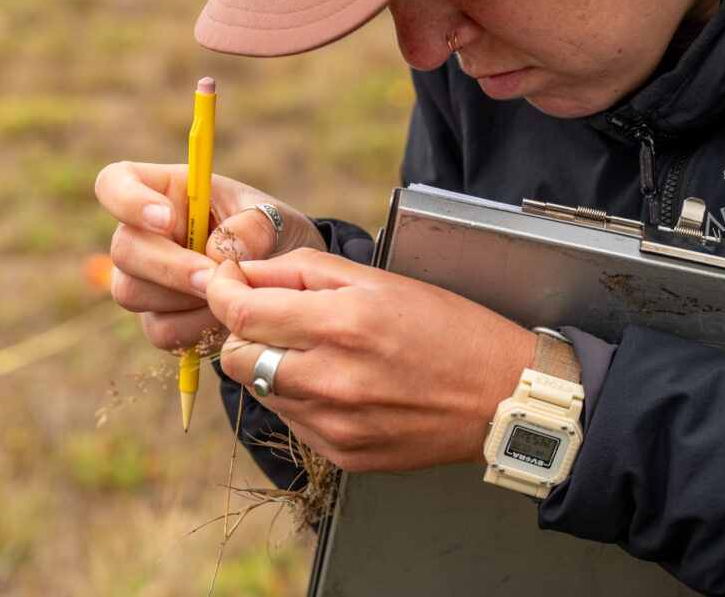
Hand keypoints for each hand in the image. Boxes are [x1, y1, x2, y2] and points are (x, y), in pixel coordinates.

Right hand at [93, 161, 326, 350]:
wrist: (283, 280)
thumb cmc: (269, 233)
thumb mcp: (272, 216)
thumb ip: (252, 225)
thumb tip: (218, 254)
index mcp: (163, 192)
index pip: (114, 183)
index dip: (128, 201)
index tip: (169, 219)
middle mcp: (142, 235)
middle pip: (123, 249)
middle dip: (169, 266)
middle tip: (212, 276)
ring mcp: (142, 280)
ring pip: (132, 293)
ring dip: (184, 299)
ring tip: (230, 294)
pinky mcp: (156, 319)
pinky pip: (160, 330)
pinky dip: (196, 328)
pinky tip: (225, 317)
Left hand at [206, 249, 536, 471]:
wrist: (502, 398)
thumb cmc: (448, 328)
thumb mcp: (378, 279)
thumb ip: (303, 272)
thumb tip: (245, 273)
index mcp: (342, 325)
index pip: (241, 313)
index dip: (221, 292)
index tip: (225, 282)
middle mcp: (331, 380)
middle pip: (238, 359)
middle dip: (244, 332)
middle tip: (272, 317)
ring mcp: (335, 424)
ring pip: (261, 391)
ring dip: (271, 366)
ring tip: (317, 350)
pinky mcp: (342, 453)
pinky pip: (292, 420)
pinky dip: (299, 398)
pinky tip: (337, 382)